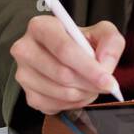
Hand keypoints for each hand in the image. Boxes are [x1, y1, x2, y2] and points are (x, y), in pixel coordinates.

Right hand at [10, 17, 125, 115]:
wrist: (64, 55)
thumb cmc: (80, 42)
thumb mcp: (101, 32)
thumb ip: (110, 42)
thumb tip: (104, 64)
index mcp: (40, 27)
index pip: (64, 50)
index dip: (89, 68)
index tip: (108, 81)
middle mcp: (25, 49)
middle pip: (62, 74)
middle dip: (90, 83)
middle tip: (105, 85)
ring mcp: (23, 74)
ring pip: (61, 92)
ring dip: (84, 93)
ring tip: (91, 85)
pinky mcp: (28, 95)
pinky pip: (55, 106)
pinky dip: (74, 103)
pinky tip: (79, 92)